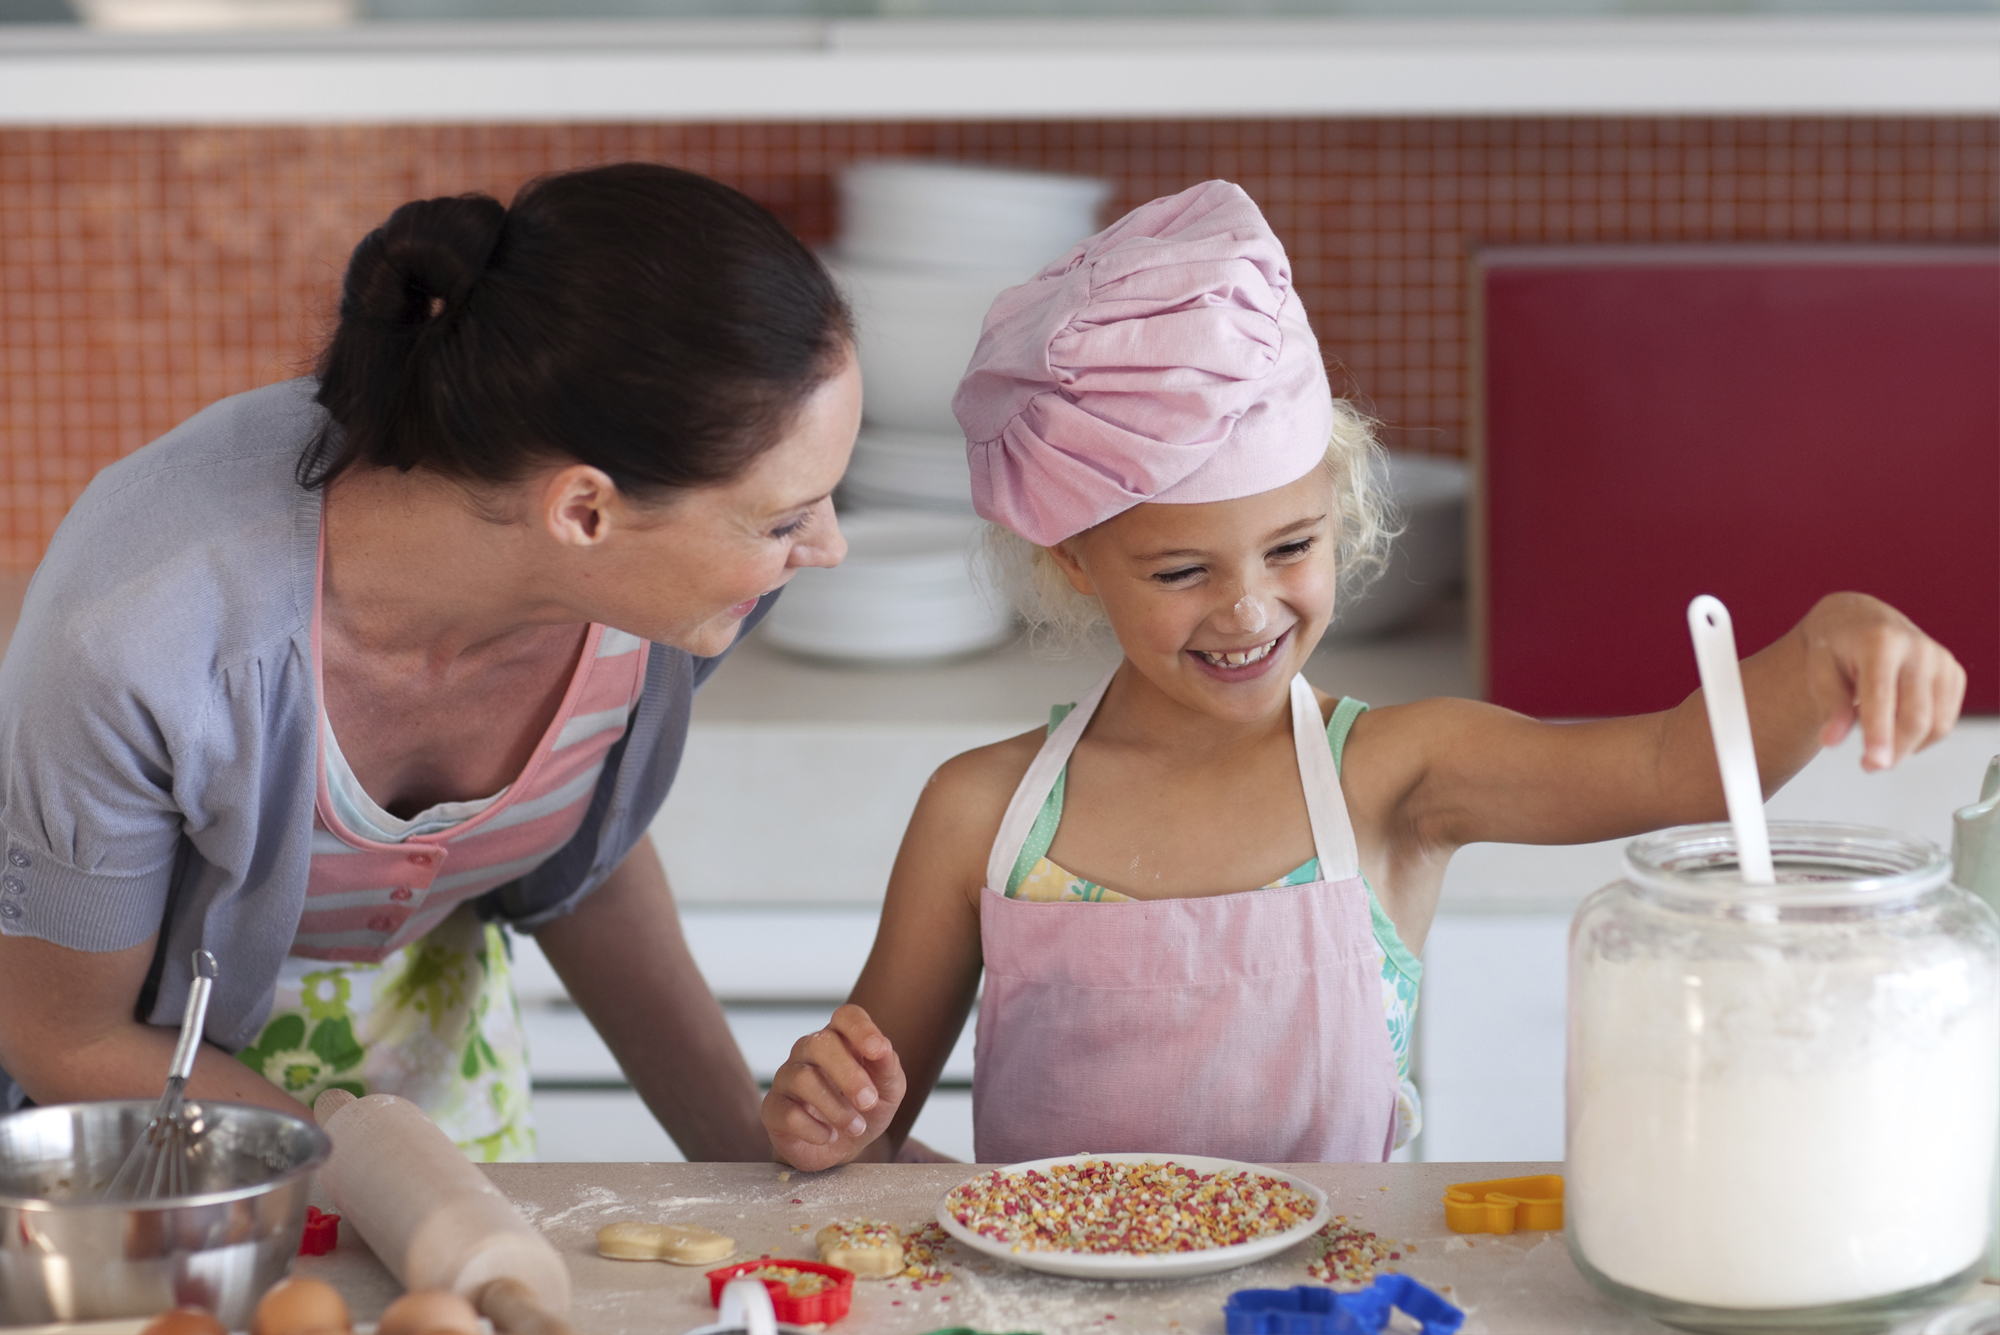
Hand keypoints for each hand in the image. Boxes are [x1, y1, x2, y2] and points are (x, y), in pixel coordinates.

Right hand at [762, 1004, 905, 1171]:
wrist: (841, 1149)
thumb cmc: (865, 1109)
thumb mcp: (888, 1091)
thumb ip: (888, 1067)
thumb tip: (884, 1049)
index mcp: (841, 1039)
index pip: (845, 1017)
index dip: (861, 1029)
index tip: (878, 1051)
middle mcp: (808, 1051)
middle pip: (819, 1043)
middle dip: (848, 1074)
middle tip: (869, 1102)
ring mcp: (786, 1077)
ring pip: (803, 1079)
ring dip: (836, 1108)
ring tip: (856, 1127)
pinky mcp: (773, 1108)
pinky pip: (788, 1113)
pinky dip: (815, 1129)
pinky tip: (830, 1136)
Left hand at [1800, 593, 1964, 771]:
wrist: (1861, 621)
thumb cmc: (1837, 647)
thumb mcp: (1820, 669)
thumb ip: (1829, 705)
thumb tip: (1831, 741)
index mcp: (1879, 641)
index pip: (1881, 694)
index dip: (1878, 732)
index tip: (1875, 762)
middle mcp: (1917, 648)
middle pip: (1915, 716)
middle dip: (1894, 750)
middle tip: (1869, 766)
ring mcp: (1940, 660)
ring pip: (1936, 723)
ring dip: (1909, 748)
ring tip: (1879, 750)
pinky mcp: (1954, 673)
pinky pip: (1945, 720)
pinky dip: (1924, 738)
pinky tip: (1898, 733)